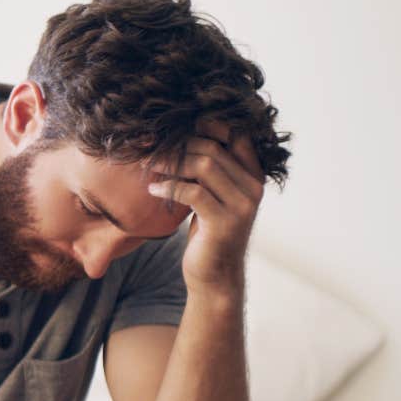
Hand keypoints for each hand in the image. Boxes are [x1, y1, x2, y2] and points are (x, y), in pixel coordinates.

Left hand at [146, 127, 266, 292]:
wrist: (214, 276)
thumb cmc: (208, 233)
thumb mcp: (212, 197)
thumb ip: (209, 172)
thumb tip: (178, 139)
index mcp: (253, 176)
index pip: (236, 135)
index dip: (207, 124)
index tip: (175, 125)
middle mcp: (253, 187)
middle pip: (213, 148)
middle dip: (177, 145)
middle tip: (149, 147)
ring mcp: (242, 205)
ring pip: (204, 166)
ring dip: (169, 163)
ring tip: (147, 165)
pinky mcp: (224, 222)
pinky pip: (192, 192)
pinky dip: (168, 187)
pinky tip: (152, 189)